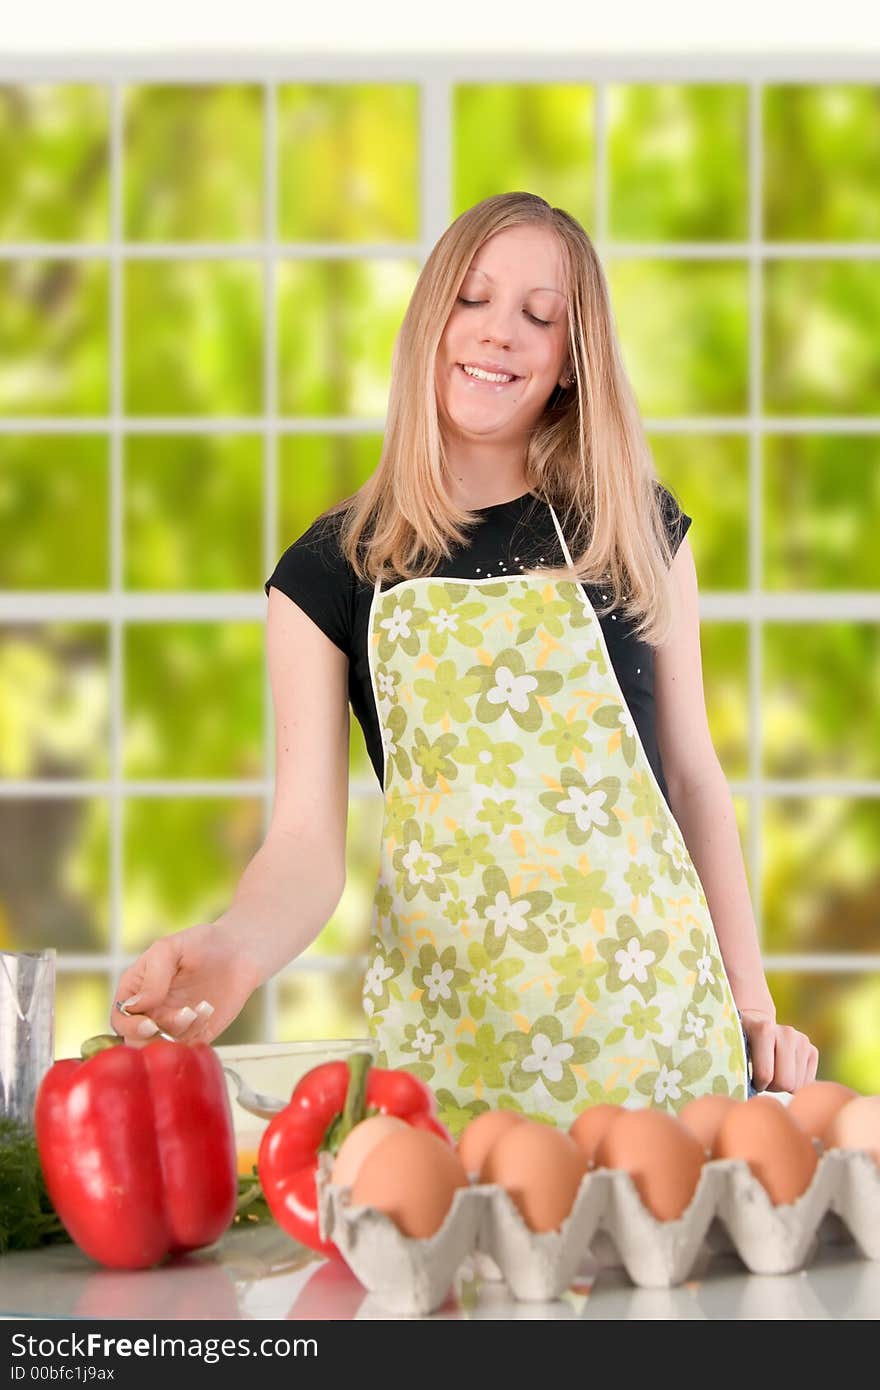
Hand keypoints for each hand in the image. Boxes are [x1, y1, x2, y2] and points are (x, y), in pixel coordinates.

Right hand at [110, 921, 262, 1045]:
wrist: (237, 950)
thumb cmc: (200, 943)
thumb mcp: (169, 949)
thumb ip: (151, 978)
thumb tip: (133, 1007)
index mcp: (136, 990)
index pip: (120, 1019)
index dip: (130, 1026)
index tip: (150, 1024)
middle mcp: (150, 1011)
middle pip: (138, 1040)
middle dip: (157, 1036)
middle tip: (183, 1015)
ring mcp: (172, 1024)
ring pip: (164, 1046)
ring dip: (182, 1032)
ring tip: (201, 1007)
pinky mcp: (195, 1033)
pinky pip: (189, 1046)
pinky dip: (198, 1033)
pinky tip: (208, 1009)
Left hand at [740, 1009, 818, 1093]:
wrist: (756, 1026)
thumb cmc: (740, 1044)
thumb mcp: (732, 1050)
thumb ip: (736, 1066)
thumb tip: (741, 1088)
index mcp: (763, 1030)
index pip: (765, 1075)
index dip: (757, 1084)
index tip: (751, 1078)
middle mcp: (786, 1033)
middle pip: (785, 1083)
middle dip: (772, 1087)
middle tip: (762, 1078)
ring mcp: (801, 1040)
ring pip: (797, 1085)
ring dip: (783, 1085)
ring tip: (772, 1072)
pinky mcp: (812, 1050)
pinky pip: (807, 1083)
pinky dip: (795, 1083)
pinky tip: (784, 1070)